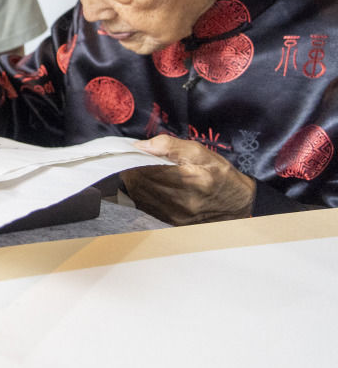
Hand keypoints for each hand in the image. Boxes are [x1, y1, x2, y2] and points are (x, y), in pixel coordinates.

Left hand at [121, 135, 255, 224]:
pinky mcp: (171, 221)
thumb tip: (140, 146)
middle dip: (130, 168)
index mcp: (190, 179)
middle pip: (139, 182)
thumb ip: (169, 145)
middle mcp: (181, 200)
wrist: (237, 204)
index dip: (133, 158)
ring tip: (136, 170)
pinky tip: (144, 184)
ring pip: (138, 195)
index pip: (147, 168)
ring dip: (132, 181)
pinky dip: (139, 193)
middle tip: (129, 159)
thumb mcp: (200, 152)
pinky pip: (144, 205)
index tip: (129, 151)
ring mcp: (175, 214)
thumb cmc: (219, 173)